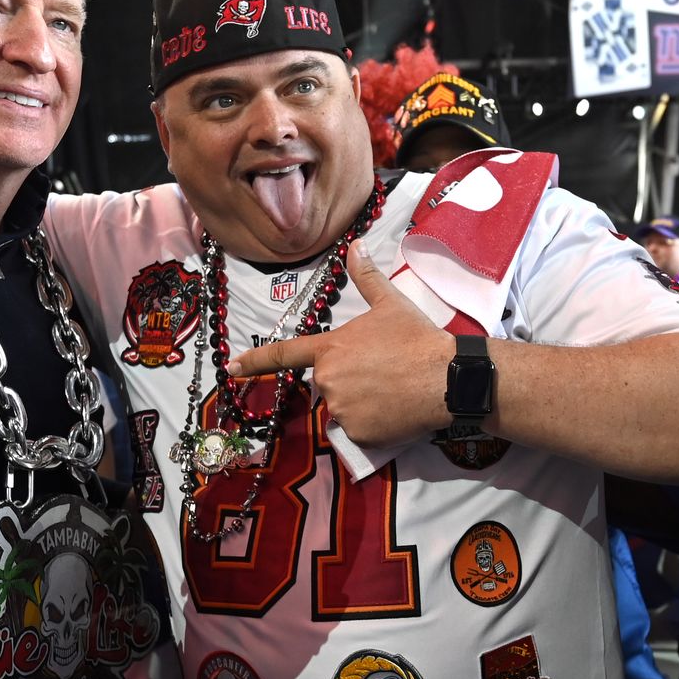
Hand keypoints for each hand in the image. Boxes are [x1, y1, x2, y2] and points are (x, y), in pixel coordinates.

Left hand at [226, 241, 452, 446]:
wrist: (447, 377)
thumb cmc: (417, 338)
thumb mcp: (391, 304)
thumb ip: (367, 277)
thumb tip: (356, 245)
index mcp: (330, 348)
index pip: (285, 354)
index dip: (255, 362)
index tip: (231, 369)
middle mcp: (327, 379)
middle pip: (329, 385)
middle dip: (350, 381)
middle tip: (382, 373)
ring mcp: (341, 408)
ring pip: (343, 410)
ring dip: (361, 404)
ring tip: (392, 391)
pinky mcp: (357, 434)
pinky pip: (358, 431)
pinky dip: (373, 425)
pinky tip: (394, 411)